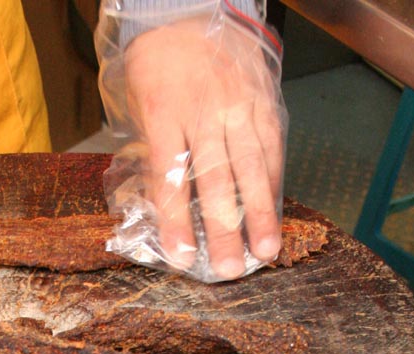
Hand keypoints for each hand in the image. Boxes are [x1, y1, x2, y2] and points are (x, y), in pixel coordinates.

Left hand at [124, 15, 285, 278]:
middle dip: (224, 228)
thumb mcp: (138, 105)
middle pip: (216, 178)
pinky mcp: (263, 98)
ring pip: (251, 166)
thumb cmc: (155, 65)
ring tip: (266, 250)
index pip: (171, 177)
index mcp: (164, 113)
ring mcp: (238, 104)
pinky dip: (274, 181)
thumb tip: (163, 206)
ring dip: (260, 213)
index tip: (182, 256)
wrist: (187, 8)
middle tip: (229, 268)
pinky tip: (275, 211)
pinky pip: (271, 146)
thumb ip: (153, 152)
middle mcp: (204, 111)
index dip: (177, 220)